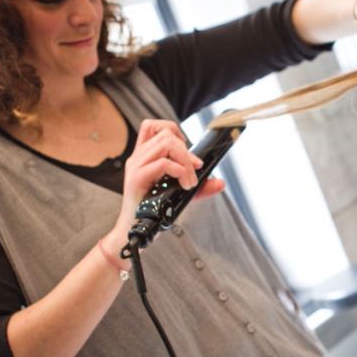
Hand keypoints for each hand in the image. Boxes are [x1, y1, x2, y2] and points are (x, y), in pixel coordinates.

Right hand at [112, 119, 223, 239]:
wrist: (136, 231)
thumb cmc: (154, 211)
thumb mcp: (180, 194)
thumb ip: (200, 187)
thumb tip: (221, 183)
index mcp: (143, 156)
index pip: (151, 126)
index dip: (172, 128)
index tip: (186, 147)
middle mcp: (137, 157)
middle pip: (165, 134)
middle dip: (187, 151)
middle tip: (196, 170)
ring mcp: (135, 166)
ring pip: (166, 144)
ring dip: (186, 161)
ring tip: (191, 181)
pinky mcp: (136, 178)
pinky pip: (164, 163)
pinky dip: (181, 172)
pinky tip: (186, 185)